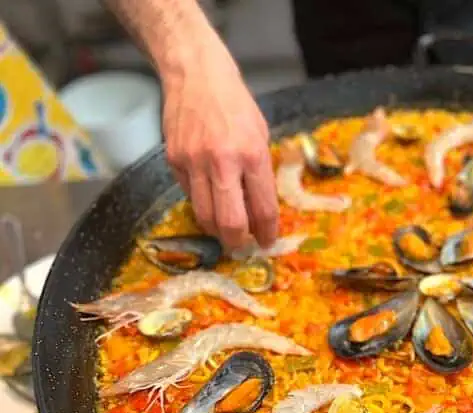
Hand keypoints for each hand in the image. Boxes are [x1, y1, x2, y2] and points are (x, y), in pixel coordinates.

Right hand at [162, 42, 277, 249]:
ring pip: (204, 215)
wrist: (196, 74)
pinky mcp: (173, 160)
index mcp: (252, 155)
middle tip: (242, 246)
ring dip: (216, 230)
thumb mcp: (260, 135)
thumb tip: (259, 209)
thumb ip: (260, 172)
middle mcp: (223, 162)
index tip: (266, 242)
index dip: (266, 232)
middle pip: (229, 222)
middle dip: (237, 242)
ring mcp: (194, 162)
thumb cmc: (235, 104)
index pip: (262, 208)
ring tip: (225, 231)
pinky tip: (209, 199)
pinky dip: (201, 203)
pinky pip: (188, 195)